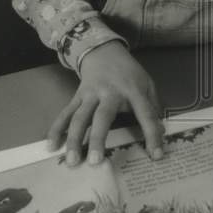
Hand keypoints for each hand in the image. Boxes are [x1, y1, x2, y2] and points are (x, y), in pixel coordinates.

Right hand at [47, 41, 165, 165]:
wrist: (103, 51)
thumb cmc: (129, 73)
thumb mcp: (147, 84)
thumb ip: (153, 107)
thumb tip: (161, 134)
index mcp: (133, 90)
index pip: (145, 114)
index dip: (152, 134)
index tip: (155, 155)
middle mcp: (109, 92)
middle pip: (102, 117)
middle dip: (98, 139)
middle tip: (95, 162)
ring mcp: (90, 94)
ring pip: (80, 117)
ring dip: (74, 139)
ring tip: (72, 161)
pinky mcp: (77, 96)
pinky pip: (66, 113)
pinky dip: (57, 129)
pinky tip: (52, 145)